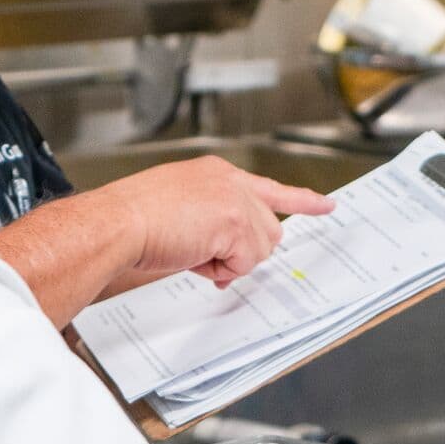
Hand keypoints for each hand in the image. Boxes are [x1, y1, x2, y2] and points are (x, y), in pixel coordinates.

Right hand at [97, 158, 335, 288]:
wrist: (118, 221)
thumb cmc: (134, 217)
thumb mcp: (178, 209)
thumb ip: (211, 224)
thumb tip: (224, 256)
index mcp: (216, 173)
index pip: (268, 187)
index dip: (301, 200)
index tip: (326, 204)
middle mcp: (231, 181)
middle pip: (269, 228)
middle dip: (244, 252)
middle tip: (206, 256)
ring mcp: (236, 200)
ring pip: (261, 247)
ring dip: (229, 261)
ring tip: (192, 252)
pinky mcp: (235, 223)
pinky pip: (245, 262)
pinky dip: (221, 270)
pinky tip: (193, 256)